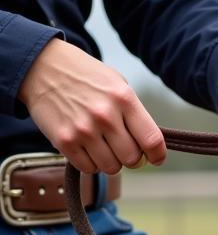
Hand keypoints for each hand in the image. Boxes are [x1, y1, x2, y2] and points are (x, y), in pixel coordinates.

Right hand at [17, 38, 165, 172]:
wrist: (42, 67)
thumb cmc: (86, 77)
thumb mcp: (118, 84)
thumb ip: (134, 114)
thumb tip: (148, 148)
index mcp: (124, 99)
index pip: (151, 140)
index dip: (157, 155)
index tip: (156, 159)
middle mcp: (105, 116)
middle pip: (132, 159)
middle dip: (132, 158)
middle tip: (123, 148)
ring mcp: (83, 130)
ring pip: (111, 167)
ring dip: (111, 162)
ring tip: (103, 146)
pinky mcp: (64, 141)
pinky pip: (88, 168)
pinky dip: (91, 163)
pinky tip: (87, 148)